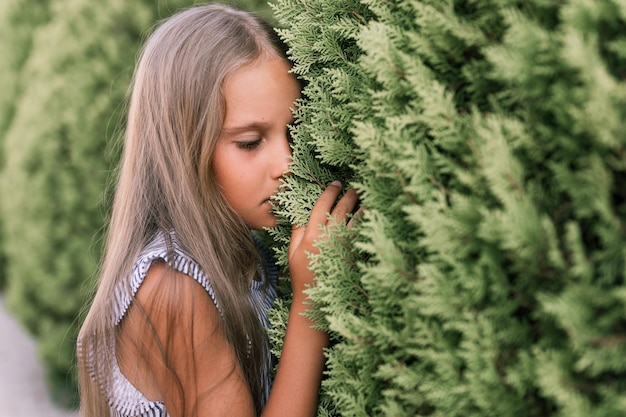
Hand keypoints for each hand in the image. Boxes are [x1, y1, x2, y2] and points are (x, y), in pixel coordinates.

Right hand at [288, 181, 358, 297]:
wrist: (315, 299)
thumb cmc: (302, 276)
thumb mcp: (293, 252)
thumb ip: (297, 232)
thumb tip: (301, 214)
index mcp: (311, 235)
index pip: (322, 206)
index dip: (330, 192)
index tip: (336, 184)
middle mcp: (328, 238)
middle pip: (342, 210)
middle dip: (349, 196)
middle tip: (355, 188)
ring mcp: (342, 246)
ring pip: (356, 221)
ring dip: (362, 208)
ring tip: (368, 199)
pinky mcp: (353, 255)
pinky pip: (362, 236)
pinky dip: (367, 225)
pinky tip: (372, 219)